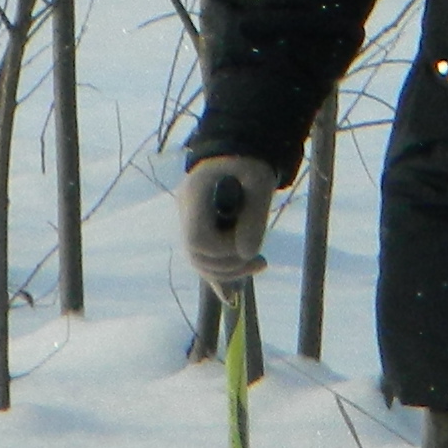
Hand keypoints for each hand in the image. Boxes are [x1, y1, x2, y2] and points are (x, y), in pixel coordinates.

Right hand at [180, 154, 279, 287]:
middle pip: (196, 256)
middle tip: (261, 260)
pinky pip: (205, 259)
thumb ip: (255, 217)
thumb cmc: (250, 160)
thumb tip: (248, 254)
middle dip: (230, 266)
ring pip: (199, 262)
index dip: (224, 251)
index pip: (198, 239)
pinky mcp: (200, 229)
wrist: (239, 149)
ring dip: (229, 271)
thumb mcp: (260, 182)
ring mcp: (190, 220)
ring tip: (259, 263)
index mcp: (195, 194)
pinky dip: (218, 279)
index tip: (251, 244)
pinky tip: (231, 298)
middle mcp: (186, 210)